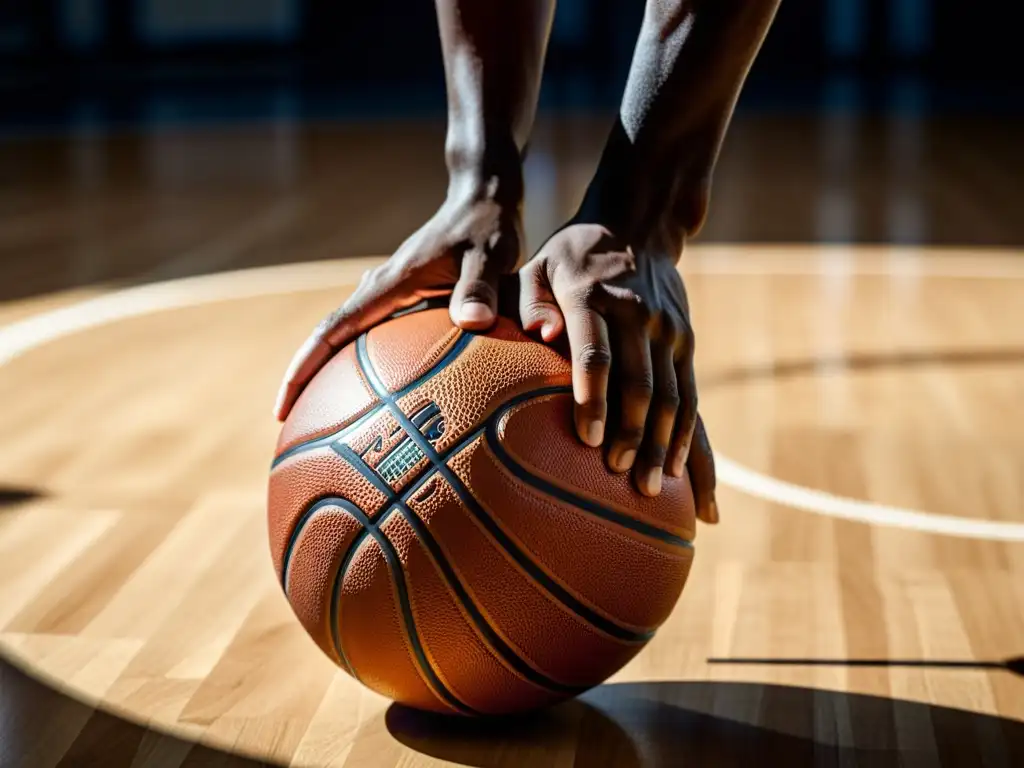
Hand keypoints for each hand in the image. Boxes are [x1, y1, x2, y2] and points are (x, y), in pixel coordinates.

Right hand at [274, 188, 521, 420]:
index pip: (333, 330)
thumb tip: (475, 322)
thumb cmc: (487, 225)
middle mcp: (380, 290)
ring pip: (348, 338)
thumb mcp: (490, 254)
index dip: (304, 368)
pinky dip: (366, 364)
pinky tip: (384, 396)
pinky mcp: (405, 298)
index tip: (283, 405)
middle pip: (329, 339)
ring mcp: (390, 294)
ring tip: (327, 420)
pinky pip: (375, 336)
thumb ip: (482, 287)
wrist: (482, 196)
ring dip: (330, 373)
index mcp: (389, 284)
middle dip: (305, 380)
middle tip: (292, 426)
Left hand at [517, 222, 716, 522]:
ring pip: (671, 395)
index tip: (589, 439)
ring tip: (650, 488)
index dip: (593, 397)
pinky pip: (689, 395)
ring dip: (662, 443)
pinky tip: (680, 472)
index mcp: (590, 296)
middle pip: (639, 383)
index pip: (596, 353)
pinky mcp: (685, 342)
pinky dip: (687, 435)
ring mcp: (667, 329)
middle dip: (631, 433)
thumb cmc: (568, 258)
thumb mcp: (537, 265)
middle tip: (619, 475)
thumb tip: (541, 333)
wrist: (636, 226)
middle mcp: (635, 314)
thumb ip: (529, 300)